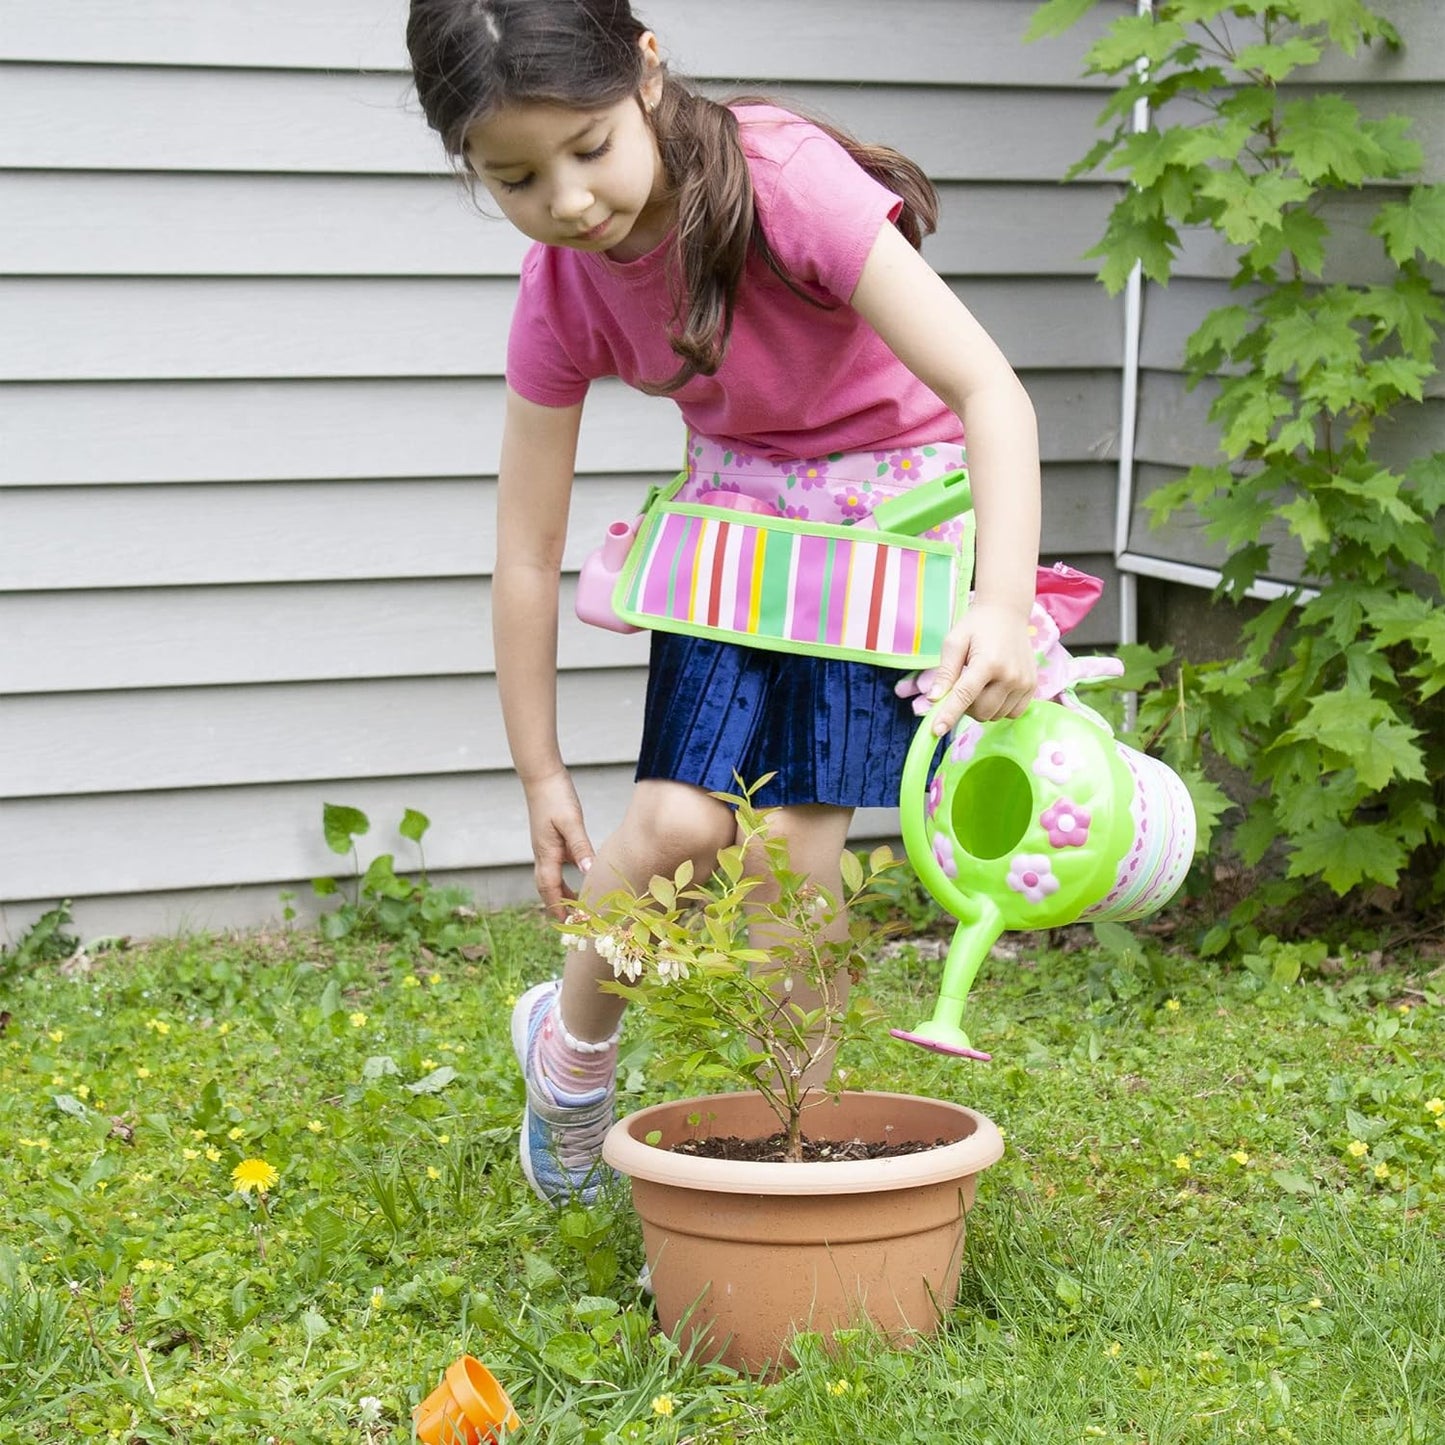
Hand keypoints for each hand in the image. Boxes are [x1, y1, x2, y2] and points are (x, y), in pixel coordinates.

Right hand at [521, 769, 594, 915]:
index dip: (558, 908)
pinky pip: (557, 865)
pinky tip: (580, 874)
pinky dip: (565, 876)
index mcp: (546, 853)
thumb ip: (580, 846)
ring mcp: (545, 847)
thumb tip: (588, 872)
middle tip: (574, 922)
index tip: (569, 924)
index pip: (550, 889)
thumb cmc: (556, 797)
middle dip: (558, 906)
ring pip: (551, 877)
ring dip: (561, 892)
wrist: (542, 777)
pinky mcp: (550, 839)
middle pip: (547, 888)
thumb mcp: (571, 822)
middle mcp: (543, 854)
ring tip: (577, 905)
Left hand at [919, 602, 1036, 734]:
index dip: (949, 715)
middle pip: (981, 712)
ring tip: (980, 684)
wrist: (1007, 613)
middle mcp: (1010, 675)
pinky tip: (994, 690)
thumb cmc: (976, 627)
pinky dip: (999, 708)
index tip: (936, 731)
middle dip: (966, 707)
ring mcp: (1024, 682)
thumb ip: (945, 673)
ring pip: (995, 715)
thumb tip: (934, 699)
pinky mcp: (1032, 687)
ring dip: (982, 708)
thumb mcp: (954, 643)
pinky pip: (1012, 713)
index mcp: (988, 662)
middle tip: (962, 687)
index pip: (964, 696)